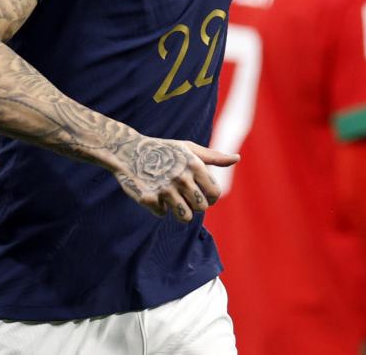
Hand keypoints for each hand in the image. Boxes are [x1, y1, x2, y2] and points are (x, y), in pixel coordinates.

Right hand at [112, 137, 238, 222]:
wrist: (128, 151)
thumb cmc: (163, 150)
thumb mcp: (188, 148)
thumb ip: (213, 157)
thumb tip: (237, 158)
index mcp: (194, 165)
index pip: (215, 194)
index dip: (210, 198)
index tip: (202, 195)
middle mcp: (182, 177)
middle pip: (202, 208)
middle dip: (195, 205)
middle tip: (184, 196)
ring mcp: (165, 189)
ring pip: (185, 216)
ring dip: (180, 211)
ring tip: (173, 200)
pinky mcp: (148, 199)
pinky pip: (162, 213)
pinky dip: (159, 207)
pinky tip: (153, 193)